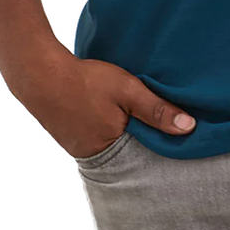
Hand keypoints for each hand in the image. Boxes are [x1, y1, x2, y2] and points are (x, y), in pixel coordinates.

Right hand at [5, 44, 196, 158]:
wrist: (40, 73)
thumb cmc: (87, 81)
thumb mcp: (128, 91)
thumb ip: (157, 110)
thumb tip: (189, 128)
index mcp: (109, 151)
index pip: (144, 155)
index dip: (159, 142)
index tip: (175, 131)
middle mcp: (92, 155)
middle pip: (128, 151)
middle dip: (141, 137)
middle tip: (155, 119)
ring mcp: (78, 146)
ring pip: (112, 142)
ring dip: (124, 129)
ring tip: (133, 113)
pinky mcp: (70, 135)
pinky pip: (97, 134)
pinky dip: (108, 124)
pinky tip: (112, 110)